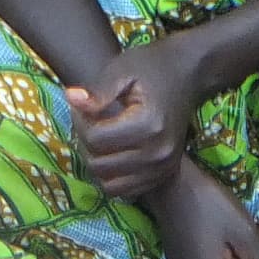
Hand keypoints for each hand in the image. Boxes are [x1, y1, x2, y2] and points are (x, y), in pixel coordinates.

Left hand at [66, 35, 207, 203]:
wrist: (188, 75)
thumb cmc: (152, 67)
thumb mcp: (122, 69)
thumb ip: (97, 90)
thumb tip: (71, 99)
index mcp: (148, 124)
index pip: (95, 139)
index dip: (78, 122)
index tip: (81, 106)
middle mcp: (158, 152)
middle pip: (100, 164)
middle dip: (85, 144)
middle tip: (88, 122)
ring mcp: (163, 167)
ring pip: (110, 184)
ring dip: (97, 164)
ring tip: (99, 139)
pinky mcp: (164, 175)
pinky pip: (126, 191)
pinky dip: (113, 176)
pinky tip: (113, 153)